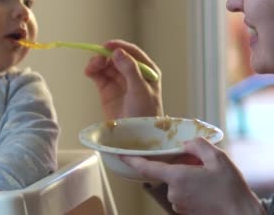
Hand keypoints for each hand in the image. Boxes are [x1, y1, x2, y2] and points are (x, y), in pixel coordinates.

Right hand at [84, 40, 162, 119]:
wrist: (135, 136)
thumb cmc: (144, 114)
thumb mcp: (140, 90)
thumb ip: (130, 70)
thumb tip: (118, 52)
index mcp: (147, 71)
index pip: (131, 52)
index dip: (118, 46)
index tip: (106, 45)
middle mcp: (133, 74)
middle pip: (115, 57)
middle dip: (105, 55)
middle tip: (97, 60)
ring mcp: (119, 82)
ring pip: (105, 65)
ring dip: (97, 63)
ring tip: (91, 68)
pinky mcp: (107, 90)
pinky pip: (98, 75)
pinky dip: (92, 71)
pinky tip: (89, 72)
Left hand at [121, 137, 264, 213]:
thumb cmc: (231, 189)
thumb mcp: (218, 158)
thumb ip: (198, 145)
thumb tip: (185, 144)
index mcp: (177, 178)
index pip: (146, 167)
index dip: (131, 160)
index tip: (120, 154)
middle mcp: (173, 192)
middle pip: (168, 173)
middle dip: (179, 166)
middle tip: (200, 165)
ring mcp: (178, 204)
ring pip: (176, 184)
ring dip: (186, 178)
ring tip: (208, 179)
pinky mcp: (185, 211)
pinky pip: (182, 194)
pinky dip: (191, 188)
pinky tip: (207, 189)